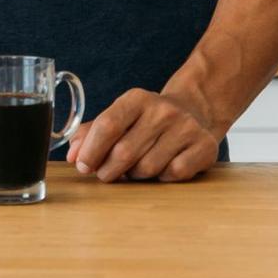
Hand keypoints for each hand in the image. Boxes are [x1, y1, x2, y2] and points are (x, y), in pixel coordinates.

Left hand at [65, 88, 221, 182]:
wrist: (196, 111)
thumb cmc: (148, 119)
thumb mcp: (121, 116)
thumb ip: (92, 133)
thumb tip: (73, 155)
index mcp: (137, 99)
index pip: (108, 125)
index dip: (91, 150)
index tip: (82, 166)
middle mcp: (163, 110)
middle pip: (125, 151)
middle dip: (108, 170)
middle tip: (104, 175)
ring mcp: (186, 128)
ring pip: (147, 168)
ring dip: (135, 175)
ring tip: (135, 169)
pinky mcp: (204, 147)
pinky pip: (173, 174)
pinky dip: (162, 178)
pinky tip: (162, 168)